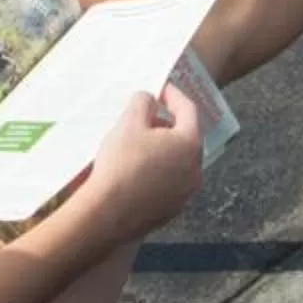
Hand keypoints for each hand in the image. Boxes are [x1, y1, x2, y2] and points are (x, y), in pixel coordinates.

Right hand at [65, 87, 204, 244]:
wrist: (107, 213)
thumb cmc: (121, 164)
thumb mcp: (129, 122)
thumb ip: (143, 102)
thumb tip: (149, 100)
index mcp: (190, 144)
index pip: (188, 109)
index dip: (173, 95)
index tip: (160, 89)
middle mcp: (195, 170)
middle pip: (185, 137)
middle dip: (166, 124)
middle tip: (145, 118)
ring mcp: (185, 194)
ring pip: (178, 162)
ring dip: (163, 150)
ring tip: (139, 145)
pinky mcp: (171, 211)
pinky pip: (169, 183)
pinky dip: (158, 172)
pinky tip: (137, 171)